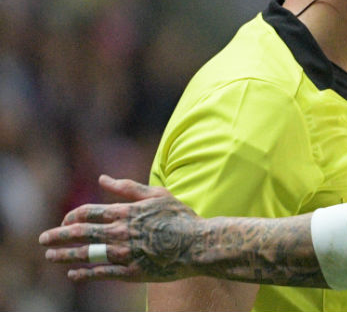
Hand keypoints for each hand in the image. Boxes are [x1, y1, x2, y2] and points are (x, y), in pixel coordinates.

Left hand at [39, 174, 201, 281]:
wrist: (198, 244)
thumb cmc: (180, 217)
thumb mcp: (157, 194)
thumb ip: (128, 187)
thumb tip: (103, 178)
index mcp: (124, 212)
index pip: (86, 213)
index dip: (71, 217)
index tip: (64, 221)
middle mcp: (119, 233)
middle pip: (79, 234)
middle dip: (57, 236)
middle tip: (43, 239)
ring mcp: (123, 254)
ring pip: (85, 254)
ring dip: (64, 255)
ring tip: (50, 256)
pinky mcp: (130, 272)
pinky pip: (100, 274)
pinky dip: (84, 274)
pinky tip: (73, 274)